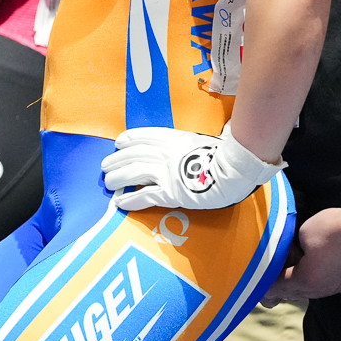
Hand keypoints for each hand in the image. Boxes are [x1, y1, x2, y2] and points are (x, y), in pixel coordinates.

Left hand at [100, 125, 281, 212]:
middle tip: (106, 167)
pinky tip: (120, 203)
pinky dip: (129, 200)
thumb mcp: (200, 140)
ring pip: (132, 174)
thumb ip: (187, 143)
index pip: (142, 136)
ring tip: (109, 183)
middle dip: (116, 161)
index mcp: (172, 138)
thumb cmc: (224, 154)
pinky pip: (143, 197)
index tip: (118, 144)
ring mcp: (165, 172)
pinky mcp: (169, 192)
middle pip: (131, 155)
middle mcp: (164, 153)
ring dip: (117, 179)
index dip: (127, 140)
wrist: (234, 168)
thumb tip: (189, 144)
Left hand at [264, 207, 340, 301]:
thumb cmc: (333, 228)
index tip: (256, 282)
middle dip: (280, 286)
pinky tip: (311, 270)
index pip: (278, 287)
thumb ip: (290, 249)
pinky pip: (326, 286)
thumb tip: (289, 254)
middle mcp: (322, 290)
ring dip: (298, 284)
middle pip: (294, 293)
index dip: (265, 284)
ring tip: (287, 273)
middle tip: (268, 281)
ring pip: (311, 291)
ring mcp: (338, 288)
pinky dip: (315, 281)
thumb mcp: (301, 234)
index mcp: (307, 281)